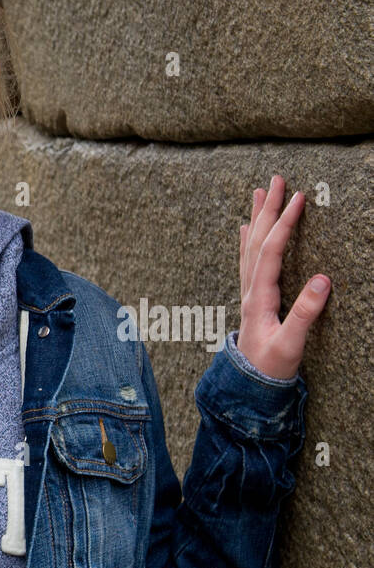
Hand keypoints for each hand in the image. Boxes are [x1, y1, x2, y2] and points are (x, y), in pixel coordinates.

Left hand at [236, 175, 330, 379]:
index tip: (298, 197)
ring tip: (259, 193)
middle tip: (275, 179)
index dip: (285, 223)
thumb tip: (322, 279)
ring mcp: (249, 294)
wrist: (248, 387)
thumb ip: (305, 314)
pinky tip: (245, 229)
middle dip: (267, 209)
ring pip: (250, 248)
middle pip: (256, 242)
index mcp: (260, 298)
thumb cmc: (271, 368)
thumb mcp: (291, 344)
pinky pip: (247, 262)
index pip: (271, 251)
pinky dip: (247, 241)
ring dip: (256, 219)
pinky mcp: (253, 300)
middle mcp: (250, 291)